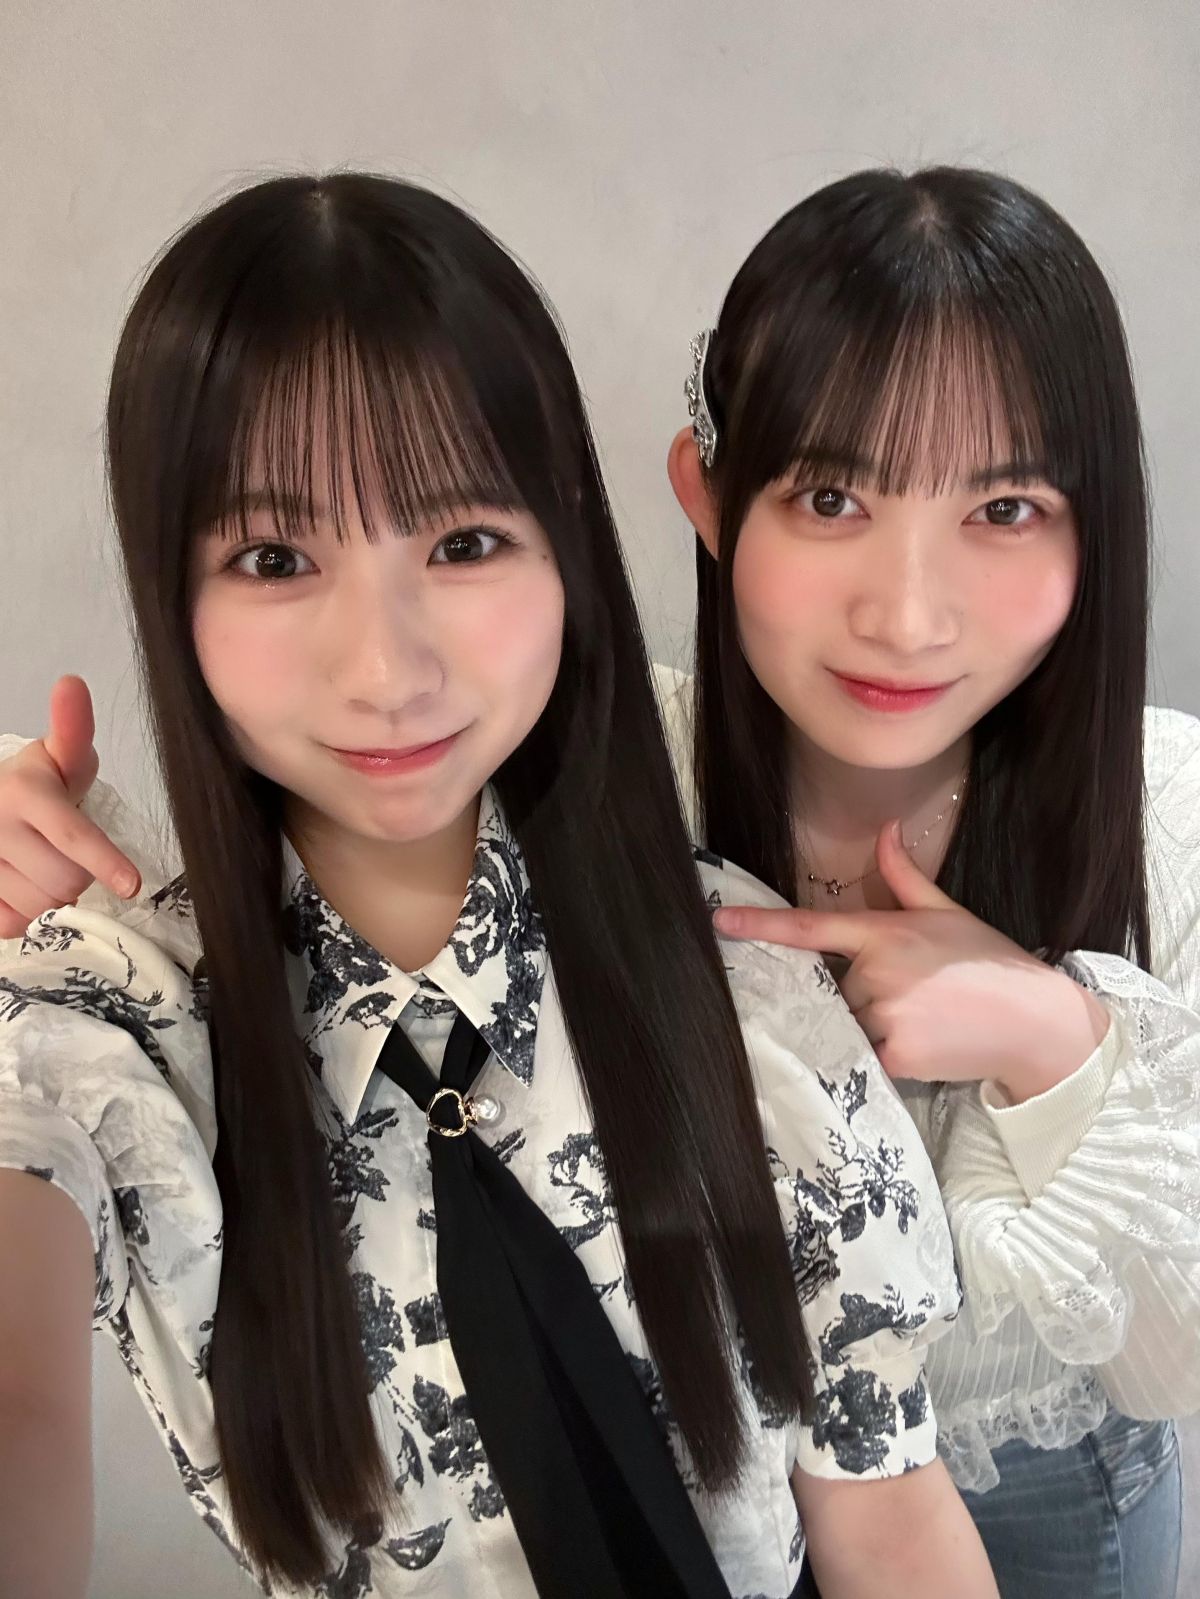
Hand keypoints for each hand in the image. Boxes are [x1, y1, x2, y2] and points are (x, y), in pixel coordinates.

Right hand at [0, 676, 138, 938]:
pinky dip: (24, 912)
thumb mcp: (61, 755)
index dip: (104, 861)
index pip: (72, 834)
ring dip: (52, 897)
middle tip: (70, 855)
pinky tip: (21, 884)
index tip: (131, 885)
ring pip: (40, 906)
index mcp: (24, 792)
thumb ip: (73, 728)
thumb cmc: (40, 782)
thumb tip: (72, 683)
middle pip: (65, 880)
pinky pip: (10, 923)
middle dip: (79, 875)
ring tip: (43, 866)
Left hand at [714, 820, 1109, 1103]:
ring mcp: (885, 1016)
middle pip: (834, 987)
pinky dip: (885, 1053)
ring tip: (922, 1019)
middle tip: (914, 994)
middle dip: (859, 992)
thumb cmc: (990, 962)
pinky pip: (866, 1055)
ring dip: (871, 1024)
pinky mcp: (896, 1056)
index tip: (722, 923)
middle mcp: (877, 973)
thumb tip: (887, 829)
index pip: (811, 928)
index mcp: (884, 933)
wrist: (1035, 1023)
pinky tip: (924, 1044)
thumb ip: (905, 877)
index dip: (762, 926)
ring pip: (847, 1023)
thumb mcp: (948, 912)